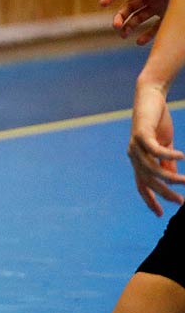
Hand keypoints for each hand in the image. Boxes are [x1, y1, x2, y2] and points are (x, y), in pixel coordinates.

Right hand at [102, 0, 177, 45]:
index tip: (102, 3)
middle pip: (129, 7)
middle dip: (120, 16)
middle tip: (116, 26)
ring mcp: (158, 7)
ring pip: (138, 18)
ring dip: (129, 26)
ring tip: (124, 35)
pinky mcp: (167, 18)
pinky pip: (154, 28)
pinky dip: (146, 35)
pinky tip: (139, 42)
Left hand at [129, 80, 184, 214]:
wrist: (149, 98)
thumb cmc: (156, 123)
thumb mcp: (164, 146)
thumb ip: (166, 161)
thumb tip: (173, 176)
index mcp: (138, 160)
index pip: (142, 185)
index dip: (150, 200)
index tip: (160, 214)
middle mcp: (133, 155)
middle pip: (147, 181)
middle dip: (164, 193)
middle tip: (181, 201)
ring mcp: (135, 145)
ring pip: (152, 169)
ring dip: (170, 177)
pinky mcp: (141, 134)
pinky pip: (154, 149)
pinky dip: (169, 155)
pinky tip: (182, 156)